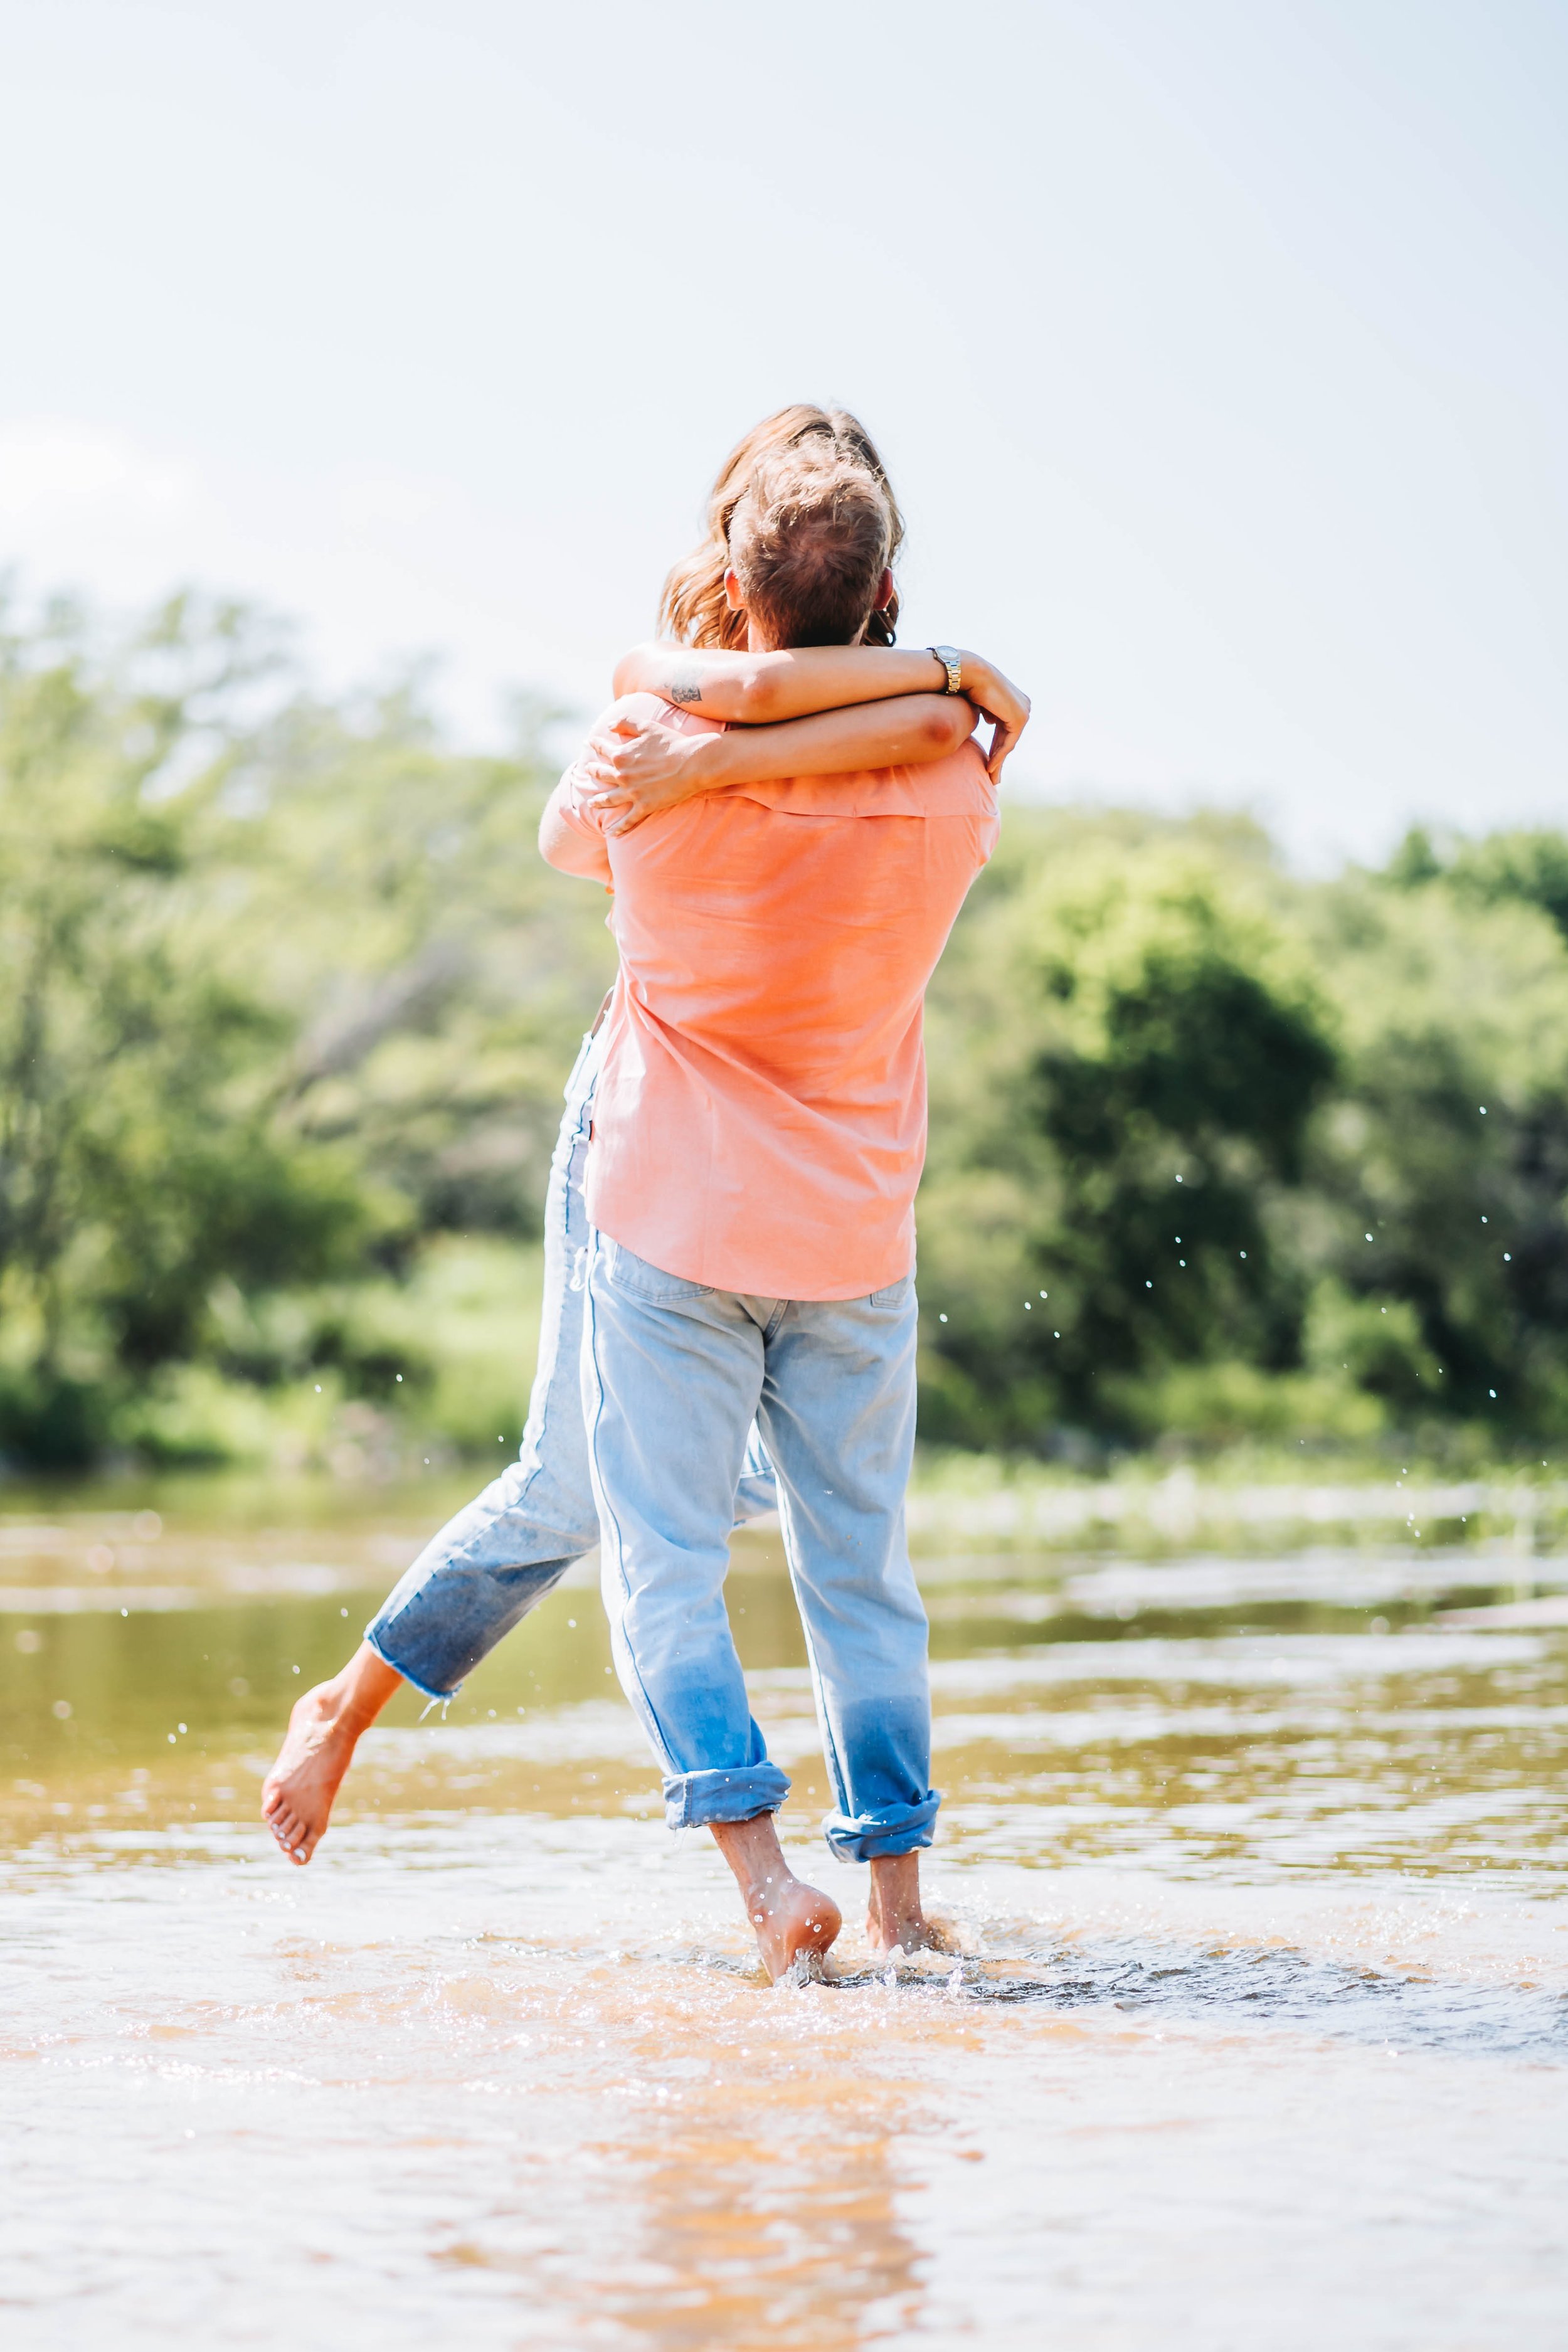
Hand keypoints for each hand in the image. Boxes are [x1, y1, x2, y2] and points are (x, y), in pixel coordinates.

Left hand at [576, 701, 724, 834]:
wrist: (692, 764)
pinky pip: (627, 820)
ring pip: (608, 800)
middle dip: (592, 771)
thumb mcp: (647, 725)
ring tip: (592, 803)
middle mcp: (622, 776)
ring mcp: (632, 793)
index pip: (602, 749)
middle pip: (601, 774)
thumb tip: (610, 725)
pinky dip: (618, 828)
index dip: (595, 744)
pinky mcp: (645, 807)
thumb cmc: (671, 742)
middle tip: (587, 771)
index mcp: (621, 755)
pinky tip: (610, 833)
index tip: (589, 742)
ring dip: (598, 801)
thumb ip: (626, 722)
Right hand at [954, 652, 1030, 783]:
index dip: (997, 747)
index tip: (989, 762)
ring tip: (990, 776)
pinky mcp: (1019, 719)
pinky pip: (1008, 743)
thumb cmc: (970, 684)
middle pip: (1009, 738)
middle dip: (999, 758)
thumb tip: (991, 721)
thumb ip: (989, 712)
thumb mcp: (982, 702)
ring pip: (1009, 743)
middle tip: (993, 776)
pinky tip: (990, 767)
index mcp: (1016, 700)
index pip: (1006, 730)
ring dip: (998, 761)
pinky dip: (998, 756)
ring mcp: (1023, 712)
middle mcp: (1024, 705)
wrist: (970, 673)